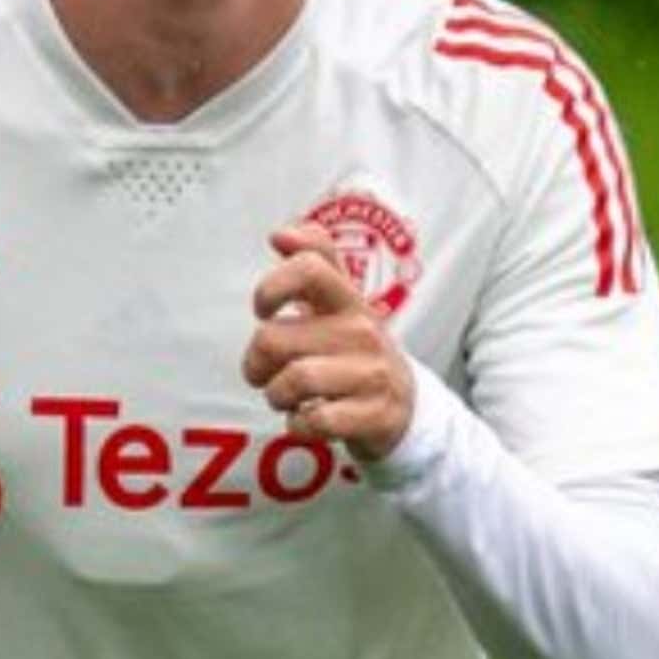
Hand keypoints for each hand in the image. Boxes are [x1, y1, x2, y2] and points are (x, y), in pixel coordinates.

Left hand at [241, 221, 417, 462]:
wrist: (403, 407)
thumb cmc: (354, 351)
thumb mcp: (340, 303)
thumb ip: (314, 260)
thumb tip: (280, 233)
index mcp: (347, 299)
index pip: (310, 268)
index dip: (272, 285)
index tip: (263, 309)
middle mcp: (361, 330)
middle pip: (273, 337)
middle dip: (255, 362)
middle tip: (264, 373)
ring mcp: (371, 373)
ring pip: (293, 380)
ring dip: (276, 396)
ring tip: (287, 397)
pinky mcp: (374, 414)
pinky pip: (314, 420)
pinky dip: (298, 425)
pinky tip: (307, 419)